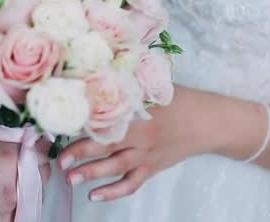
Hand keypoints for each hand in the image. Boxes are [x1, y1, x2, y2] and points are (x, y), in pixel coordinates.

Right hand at [0, 120, 50, 221]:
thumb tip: (2, 121)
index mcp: (11, 159)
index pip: (43, 149)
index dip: (38, 142)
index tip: (33, 140)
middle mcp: (15, 186)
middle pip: (42, 174)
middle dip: (35, 164)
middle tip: (20, 158)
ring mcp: (7, 208)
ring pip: (32, 194)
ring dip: (26, 184)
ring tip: (5, 178)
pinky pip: (16, 212)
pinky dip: (12, 203)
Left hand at [58, 86, 224, 201]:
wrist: (209, 122)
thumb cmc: (179, 99)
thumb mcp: (154, 86)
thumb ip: (129, 83)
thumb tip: (98, 72)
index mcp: (140, 112)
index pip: (107, 117)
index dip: (84, 121)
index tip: (62, 124)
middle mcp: (141, 135)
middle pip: (108, 144)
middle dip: (81, 153)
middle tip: (60, 160)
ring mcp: (146, 155)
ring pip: (116, 167)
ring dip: (92, 173)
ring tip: (70, 179)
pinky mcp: (151, 168)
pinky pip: (131, 184)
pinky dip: (113, 192)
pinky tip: (94, 195)